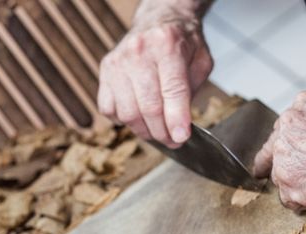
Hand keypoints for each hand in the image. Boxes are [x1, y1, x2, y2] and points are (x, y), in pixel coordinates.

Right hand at [98, 15, 212, 147]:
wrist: (158, 20)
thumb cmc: (181, 43)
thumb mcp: (200, 61)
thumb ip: (192, 92)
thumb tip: (179, 128)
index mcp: (168, 44)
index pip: (172, 90)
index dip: (177, 119)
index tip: (181, 138)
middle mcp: (139, 51)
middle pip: (149, 107)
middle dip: (162, 132)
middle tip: (173, 141)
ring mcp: (118, 62)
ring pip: (127, 113)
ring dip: (144, 131)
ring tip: (156, 130)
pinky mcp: (105, 71)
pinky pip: (108, 109)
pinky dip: (123, 120)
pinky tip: (137, 114)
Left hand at [254, 91, 305, 212]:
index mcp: (301, 107)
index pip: (282, 128)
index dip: (287, 143)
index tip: (280, 153)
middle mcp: (286, 130)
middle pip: (275, 153)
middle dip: (287, 164)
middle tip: (298, 176)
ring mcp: (285, 160)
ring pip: (280, 178)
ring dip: (297, 185)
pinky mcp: (289, 189)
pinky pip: (289, 200)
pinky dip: (303, 203)